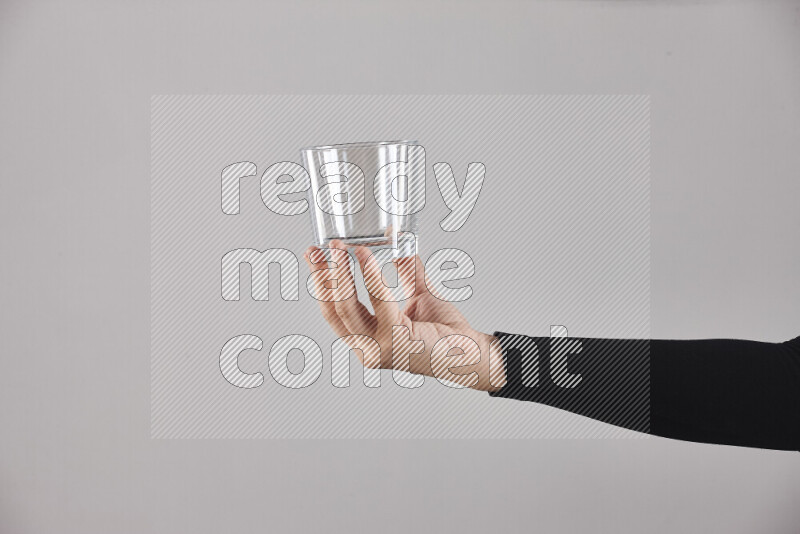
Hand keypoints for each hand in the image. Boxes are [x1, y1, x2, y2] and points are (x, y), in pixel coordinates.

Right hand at [303, 240, 504, 390]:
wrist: (472, 356)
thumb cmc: (446, 335)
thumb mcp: (418, 295)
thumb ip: (406, 270)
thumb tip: (398, 240)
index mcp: (367, 341)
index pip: (333, 312)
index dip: (321, 283)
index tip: (316, 257)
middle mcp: (367, 348)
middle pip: (334, 309)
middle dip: (324, 275)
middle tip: (321, 249)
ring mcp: (379, 348)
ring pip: (348, 307)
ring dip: (341, 274)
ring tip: (341, 249)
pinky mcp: (396, 341)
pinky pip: (379, 302)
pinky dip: (370, 276)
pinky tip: (365, 256)